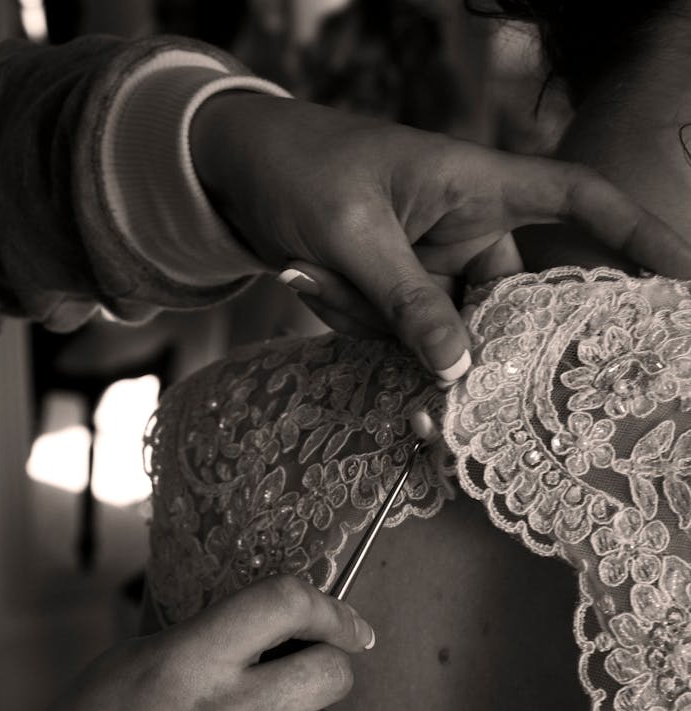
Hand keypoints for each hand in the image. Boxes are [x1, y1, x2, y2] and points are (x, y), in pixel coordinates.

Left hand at [192, 93, 690, 381]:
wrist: (235, 170)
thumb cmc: (300, 168)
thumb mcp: (353, 233)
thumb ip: (407, 303)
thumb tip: (460, 371)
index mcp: (476, 185)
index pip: (576, 201)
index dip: (633, 237)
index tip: (678, 282)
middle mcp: (466, 229)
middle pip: (501, 304)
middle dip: (449, 334)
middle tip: (402, 337)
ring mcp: (433, 267)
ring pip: (439, 333)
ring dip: (375, 323)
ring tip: (316, 271)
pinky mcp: (399, 296)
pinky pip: (397, 337)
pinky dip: (355, 324)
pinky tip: (310, 278)